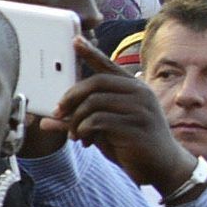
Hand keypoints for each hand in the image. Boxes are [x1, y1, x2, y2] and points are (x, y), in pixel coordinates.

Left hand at [58, 46, 199, 194]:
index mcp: (133, 88)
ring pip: (93, 102)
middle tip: (58, 113)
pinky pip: (98, 120)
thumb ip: (78, 120)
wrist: (161, 166)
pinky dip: (83, 130)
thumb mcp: (102, 130)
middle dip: (71, 97)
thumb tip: (45, 120)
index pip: (109, 65)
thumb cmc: (131, 144)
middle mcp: (139, 93)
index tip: (75, 40)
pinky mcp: (135, 125)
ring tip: (75, 134)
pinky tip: (85, 141)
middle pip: (95, 82)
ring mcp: (139, 108)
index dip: (91, 53)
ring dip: (75, 120)